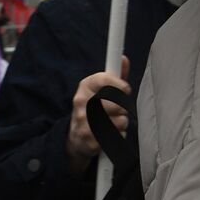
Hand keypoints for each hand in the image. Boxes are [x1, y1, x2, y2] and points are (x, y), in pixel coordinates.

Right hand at [65, 56, 129, 174]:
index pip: (105, 80)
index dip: (120, 85)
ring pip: (120, 120)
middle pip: (117, 102)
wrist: (74, 137)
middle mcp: (81, 103)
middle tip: (119, 109)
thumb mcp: (99, 91)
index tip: (125, 89)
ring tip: (114, 123)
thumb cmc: (93, 110)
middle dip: (124, 107)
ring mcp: (84, 122)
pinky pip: (116, 136)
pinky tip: (109, 134)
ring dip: (122, 122)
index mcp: (84, 88)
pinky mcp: (89, 140)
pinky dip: (118, 136)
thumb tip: (123, 58)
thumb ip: (114, 77)